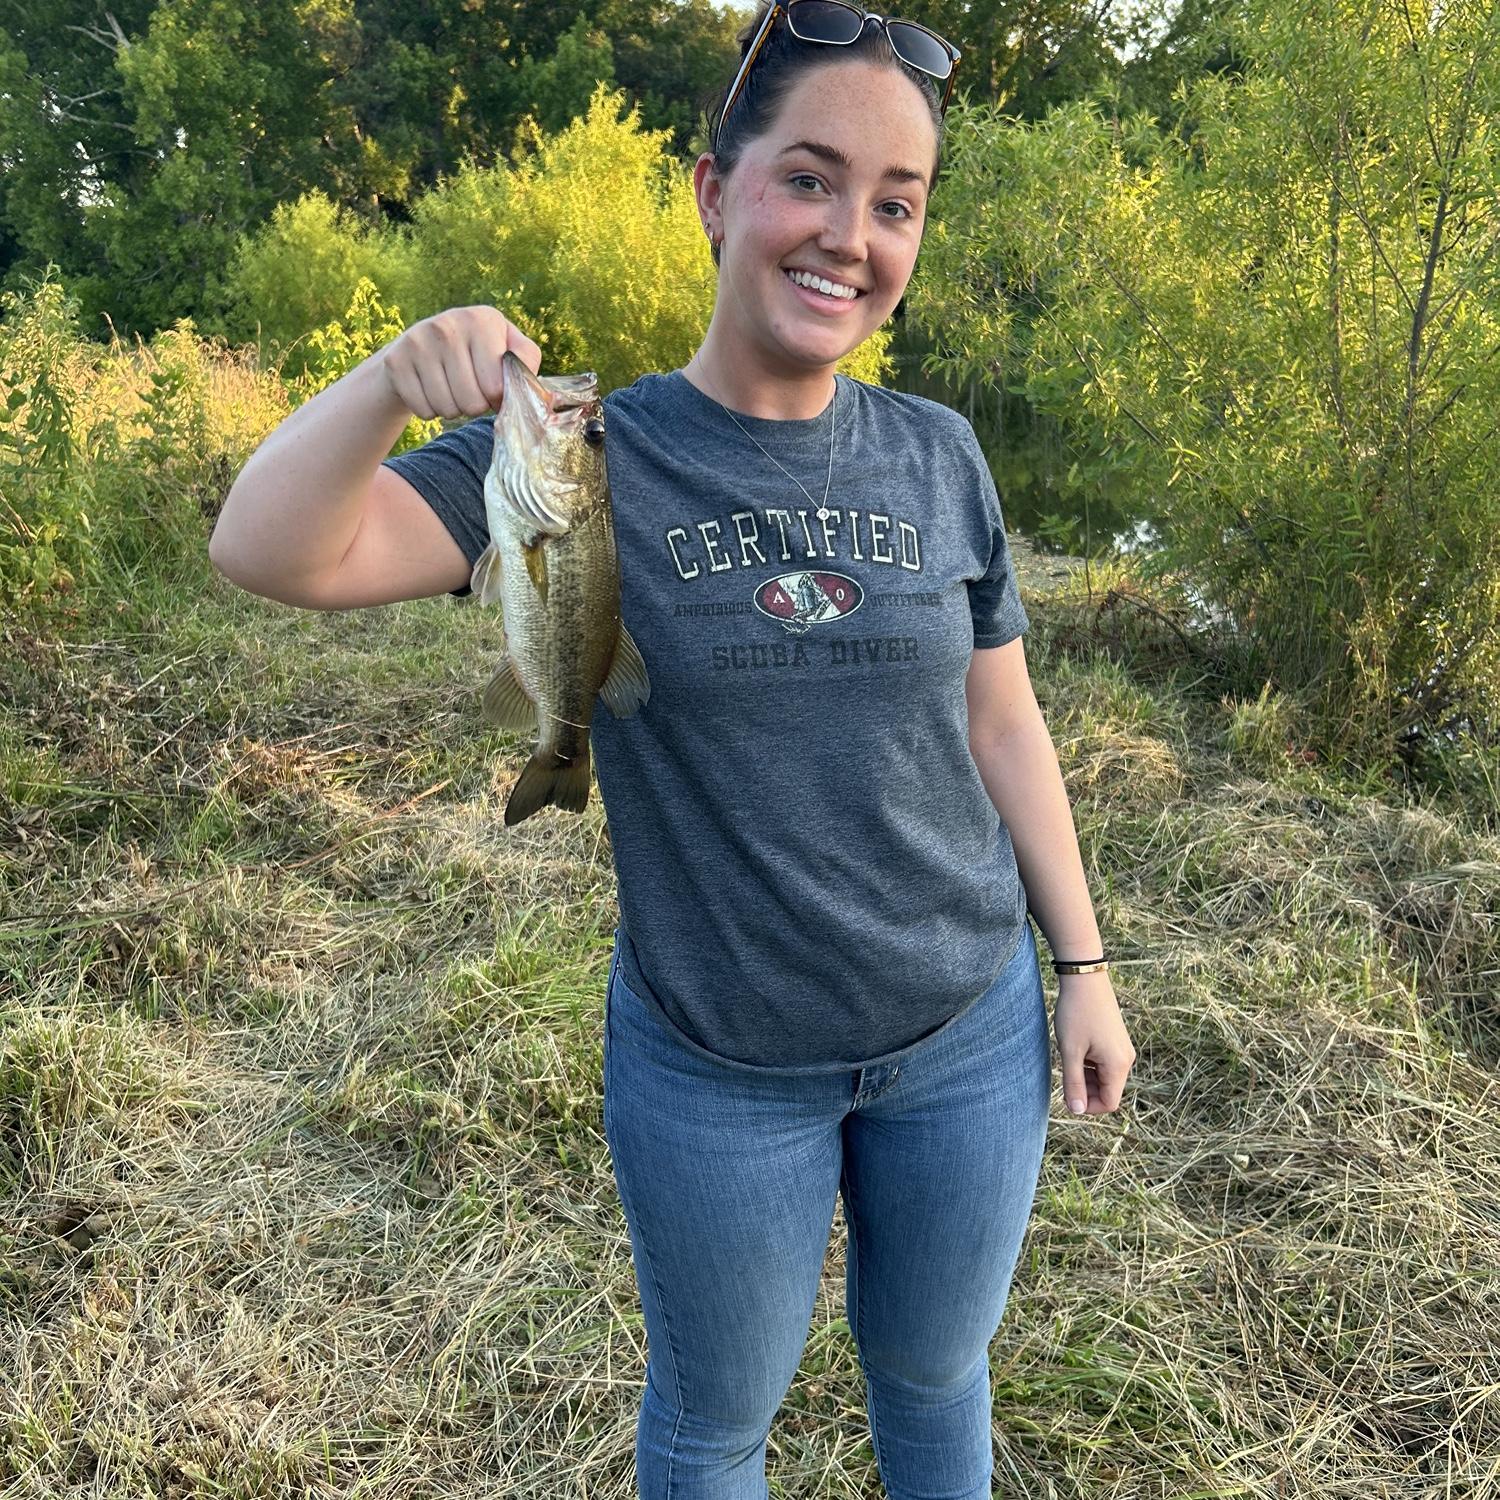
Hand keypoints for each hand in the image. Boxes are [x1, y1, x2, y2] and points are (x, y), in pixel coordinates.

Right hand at [378, 305, 542, 420]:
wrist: (419, 350)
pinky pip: (424, 411)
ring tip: (451, 389)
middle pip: (473, 402)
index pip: (496, 387)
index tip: (493, 388)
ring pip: (448, 409)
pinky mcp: (396, 361)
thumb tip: (540, 398)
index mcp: (483, 319)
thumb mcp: (507, 350)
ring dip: (454, 410)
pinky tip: (430, 390)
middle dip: (475, 406)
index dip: (497, 398)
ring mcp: (418, 340)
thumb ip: (526, 366)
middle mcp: (448, 323)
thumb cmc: (476, 354)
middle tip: (470, 390)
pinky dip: (430, 411)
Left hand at [1053, 970, 1135, 1115]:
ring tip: (1069, 1056)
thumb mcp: (1070, 1051)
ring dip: (1086, 1076)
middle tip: (1064, 1073)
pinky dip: (1090, 1064)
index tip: (1067, 1094)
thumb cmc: (1076, 1013)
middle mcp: (1126, 1059)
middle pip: (1108, 1091)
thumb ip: (1073, 1083)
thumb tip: (1076, 1110)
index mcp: (1118, 1065)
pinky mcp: (1117, 1040)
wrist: (1085, 979)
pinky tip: (1076, 1047)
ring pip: (1105, 1077)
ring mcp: (1123, 1049)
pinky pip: (1105, 1063)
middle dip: (1086, 1090)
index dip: (1088, 1106)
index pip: (1109, 1103)